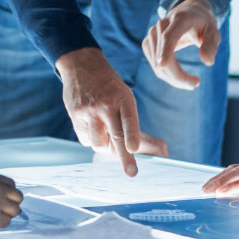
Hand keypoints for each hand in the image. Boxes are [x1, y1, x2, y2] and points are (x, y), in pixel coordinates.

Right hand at [0, 171, 23, 229]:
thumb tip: (0, 189)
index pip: (11, 184)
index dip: (9, 191)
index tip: (6, 197)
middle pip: (17, 196)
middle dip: (12, 202)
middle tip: (5, 207)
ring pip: (15, 210)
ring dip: (8, 213)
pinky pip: (6, 222)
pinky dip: (1, 223)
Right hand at [55, 47, 166, 175]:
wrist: (82, 65)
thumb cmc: (110, 87)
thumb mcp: (125, 97)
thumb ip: (135, 125)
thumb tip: (162, 150)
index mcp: (123, 97)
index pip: (129, 119)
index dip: (132, 135)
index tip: (134, 149)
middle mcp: (106, 104)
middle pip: (115, 136)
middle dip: (125, 157)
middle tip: (132, 172)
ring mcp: (89, 110)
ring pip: (98, 143)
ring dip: (104, 146)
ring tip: (105, 134)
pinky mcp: (76, 115)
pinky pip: (85, 139)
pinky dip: (91, 139)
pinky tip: (92, 125)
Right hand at [142, 0, 221, 89]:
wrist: (190, 11)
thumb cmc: (203, 23)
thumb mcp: (213, 31)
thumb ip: (211, 45)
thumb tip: (208, 61)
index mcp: (179, 19)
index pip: (168, 37)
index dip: (164, 51)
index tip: (162, 65)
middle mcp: (162, 25)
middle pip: (162, 56)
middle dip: (177, 76)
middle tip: (195, 83)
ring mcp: (152, 33)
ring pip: (156, 64)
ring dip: (172, 78)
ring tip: (191, 81)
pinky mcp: (148, 42)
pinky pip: (153, 63)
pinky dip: (165, 73)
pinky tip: (178, 75)